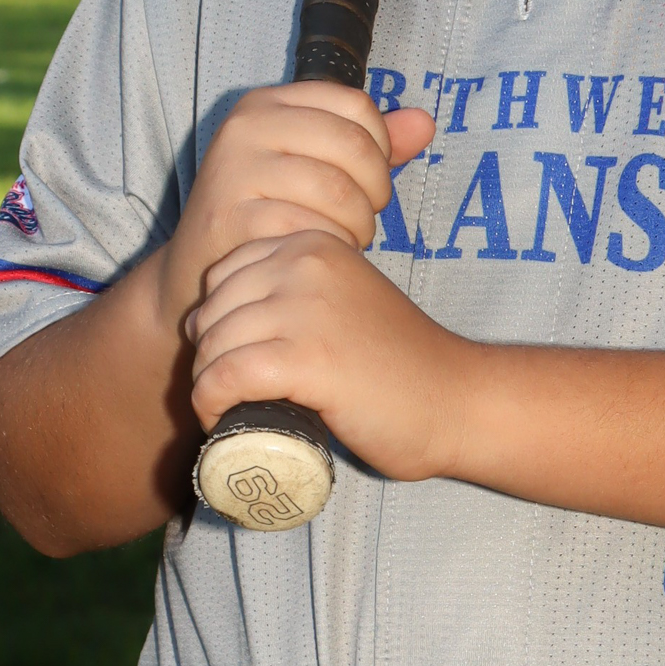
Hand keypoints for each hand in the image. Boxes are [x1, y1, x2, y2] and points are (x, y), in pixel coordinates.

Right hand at [154, 82, 433, 327]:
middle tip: (363, 218)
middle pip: (354, 146)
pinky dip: (329, 249)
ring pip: (339, 192)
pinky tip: (318, 256)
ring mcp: (235, 170)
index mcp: (268, 103)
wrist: (199, 272)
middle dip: (374, 192)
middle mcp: (246, 126)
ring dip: (357, 227)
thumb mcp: (314, 165)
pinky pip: (313, 230)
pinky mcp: (232, 218)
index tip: (367, 180)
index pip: (357, 105)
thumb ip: (370, 144)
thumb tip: (425, 123)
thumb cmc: (267, 213)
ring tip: (343, 239)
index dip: (380, 148)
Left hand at [185, 229, 476, 482]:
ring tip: (230, 410)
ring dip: (207, 385)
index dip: (218, 321)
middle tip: (232, 394)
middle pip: (212, 310)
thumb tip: (221, 320)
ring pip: (212, 345)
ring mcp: (305, 309)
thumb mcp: (346, 299)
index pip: (223, 274)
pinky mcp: (306, 359)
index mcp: (313, 245)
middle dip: (209, 356)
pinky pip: (225, 376)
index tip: (236, 358)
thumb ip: (299, 291)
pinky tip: (223, 420)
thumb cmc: (400, 364)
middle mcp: (306, 265)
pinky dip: (210, 404)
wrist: (456, 401)